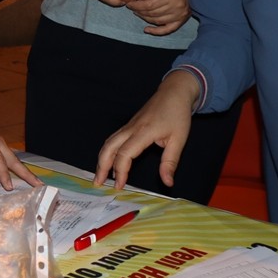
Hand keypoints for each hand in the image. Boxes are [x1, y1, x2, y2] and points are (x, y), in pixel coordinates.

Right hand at [94, 70, 197, 189]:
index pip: (124, 154)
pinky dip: (108, 152)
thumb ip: (170, 162)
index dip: (120, 171)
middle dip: (101, 166)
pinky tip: (110, 162)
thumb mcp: (179, 140)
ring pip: (108, 143)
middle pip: (109, 147)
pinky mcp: (129, 125)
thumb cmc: (177, 114)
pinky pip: (113, 139)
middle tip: (98, 183)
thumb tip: (167, 182)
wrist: (174, 92)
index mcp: (144, 132)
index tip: (120, 185)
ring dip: (102, 159)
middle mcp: (132, 128)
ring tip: (100, 176)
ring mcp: (128, 126)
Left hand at [127, 0, 190, 35]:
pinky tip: (147, 30)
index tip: (129, 3)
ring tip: (138, 13)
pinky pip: (168, 29)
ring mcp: (180, 15)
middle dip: (139, 11)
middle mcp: (176, 6)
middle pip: (152, 13)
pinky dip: (156, 31)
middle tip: (132, 7)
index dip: (136, 5)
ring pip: (157, 21)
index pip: (148, 4)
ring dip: (145, 18)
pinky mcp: (182, 20)